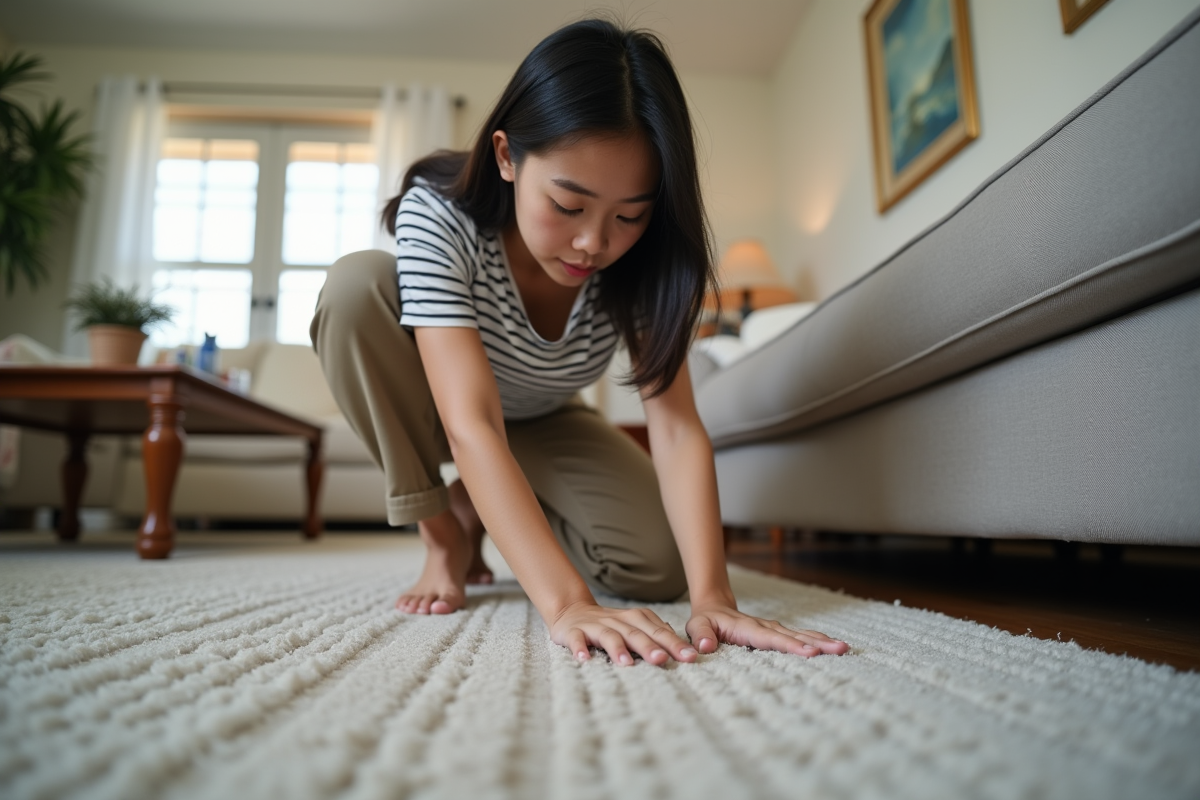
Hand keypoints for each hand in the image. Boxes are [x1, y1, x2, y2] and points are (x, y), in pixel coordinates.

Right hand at [550, 601, 698, 666]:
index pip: (658, 631)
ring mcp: (595, 626)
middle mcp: (617, 620)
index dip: (674, 643)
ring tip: (626, 664)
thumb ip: (655, 634)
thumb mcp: (634, 626)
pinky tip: (584, 659)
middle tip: (662, 660)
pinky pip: (576, 639)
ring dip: (617, 648)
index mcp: (635, 619)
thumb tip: (682, 648)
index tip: (690, 657)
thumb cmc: (610, 625)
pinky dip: (580, 647)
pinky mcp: (574, 631)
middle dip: (649, 646)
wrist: (571, 610)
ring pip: (609, 635)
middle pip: (636, 633)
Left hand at [686, 604, 849, 657]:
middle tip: (840, 650)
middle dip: (817, 643)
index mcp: (747, 629)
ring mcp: (774, 629)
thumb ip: (701, 636)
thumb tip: (706, 647)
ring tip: (844, 648)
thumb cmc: (704, 621)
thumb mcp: (696, 627)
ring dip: (822, 641)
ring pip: (801, 634)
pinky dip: (817, 641)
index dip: (790, 646)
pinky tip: (833, 647)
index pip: (771, 639)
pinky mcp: (778, 633)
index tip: (810, 652)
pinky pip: (800, 636)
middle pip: (793, 636)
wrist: (713, 607)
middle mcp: (765, 627)